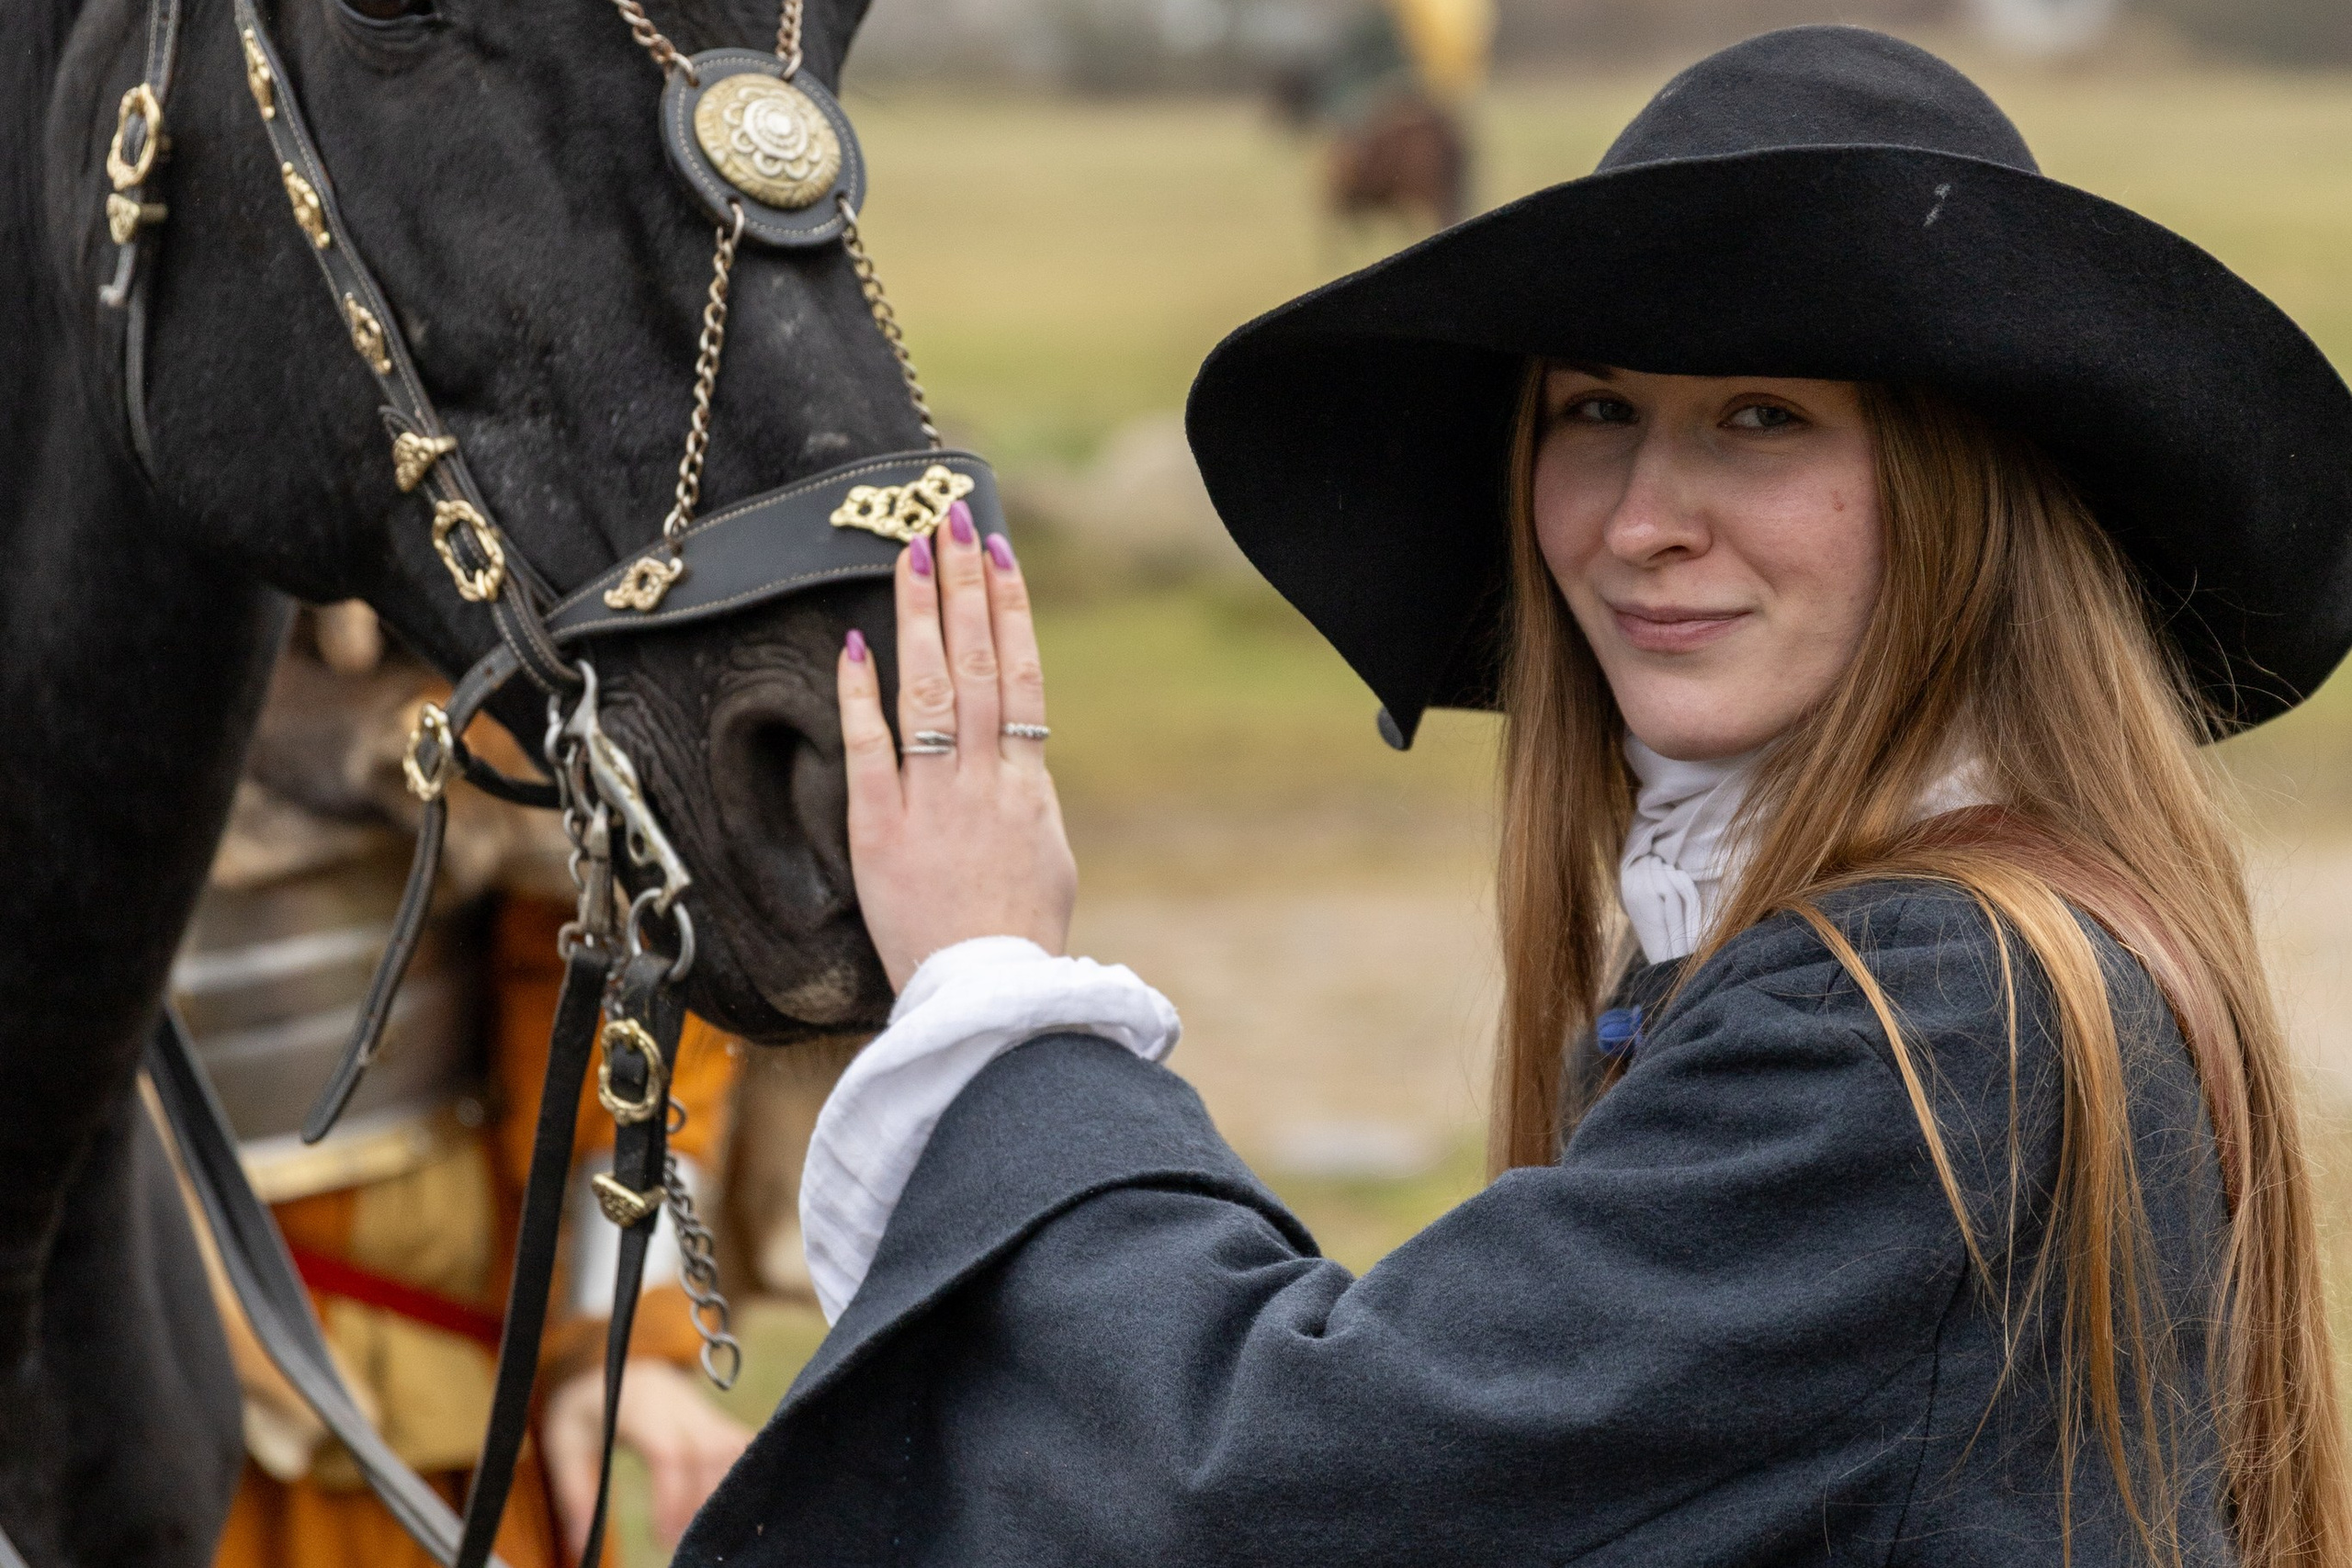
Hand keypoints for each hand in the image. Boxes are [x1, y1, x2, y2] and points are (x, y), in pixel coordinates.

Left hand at [543, 1358, 751, 1552]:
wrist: (617, 1366)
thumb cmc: (587, 1410)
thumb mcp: (565, 1446)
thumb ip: (575, 1494)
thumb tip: (583, 1545)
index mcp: (639, 1408)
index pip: (669, 1452)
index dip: (672, 1497)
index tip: (662, 1538)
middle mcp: (679, 1404)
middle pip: (709, 1452)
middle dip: (701, 1501)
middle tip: (683, 1541)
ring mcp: (702, 1409)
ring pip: (732, 1448)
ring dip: (723, 1489)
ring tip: (701, 1526)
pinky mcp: (716, 1418)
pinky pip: (740, 1444)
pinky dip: (740, 1473)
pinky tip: (725, 1505)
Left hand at [837, 502, 1076, 988]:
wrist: (989, 1001)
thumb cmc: (1021, 936)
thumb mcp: (1047, 855)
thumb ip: (1025, 795)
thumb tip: (1015, 748)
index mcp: (1028, 786)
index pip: (1020, 676)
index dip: (1008, 609)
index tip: (996, 554)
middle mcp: (984, 781)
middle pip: (974, 664)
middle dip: (960, 586)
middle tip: (947, 519)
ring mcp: (933, 803)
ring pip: (928, 690)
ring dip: (919, 616)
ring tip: (909, 553)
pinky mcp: (881, 833)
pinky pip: (870, 750)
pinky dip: (862, 694)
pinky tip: (855, 641)